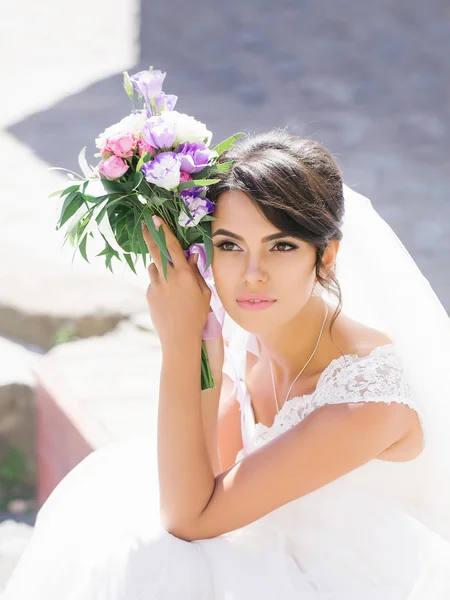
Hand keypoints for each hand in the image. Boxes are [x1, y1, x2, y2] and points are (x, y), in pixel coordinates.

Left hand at [142, 216, 210, 346]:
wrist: (179, 338)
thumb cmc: (197, 315)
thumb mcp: (204, 293)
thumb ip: (195, 272)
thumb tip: (191, 255)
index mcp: (184, 275)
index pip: (172, 248)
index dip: (164, 232)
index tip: (156, 219)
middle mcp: (168, 278)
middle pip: (156, 251)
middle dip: (149, 236)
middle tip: (145, 224)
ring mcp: (155, 286)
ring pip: (154, 268)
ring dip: (160, 267)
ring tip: (170, 281)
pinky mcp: (149, 295)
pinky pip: (153, 282)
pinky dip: (159, 284)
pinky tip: (168, 298)